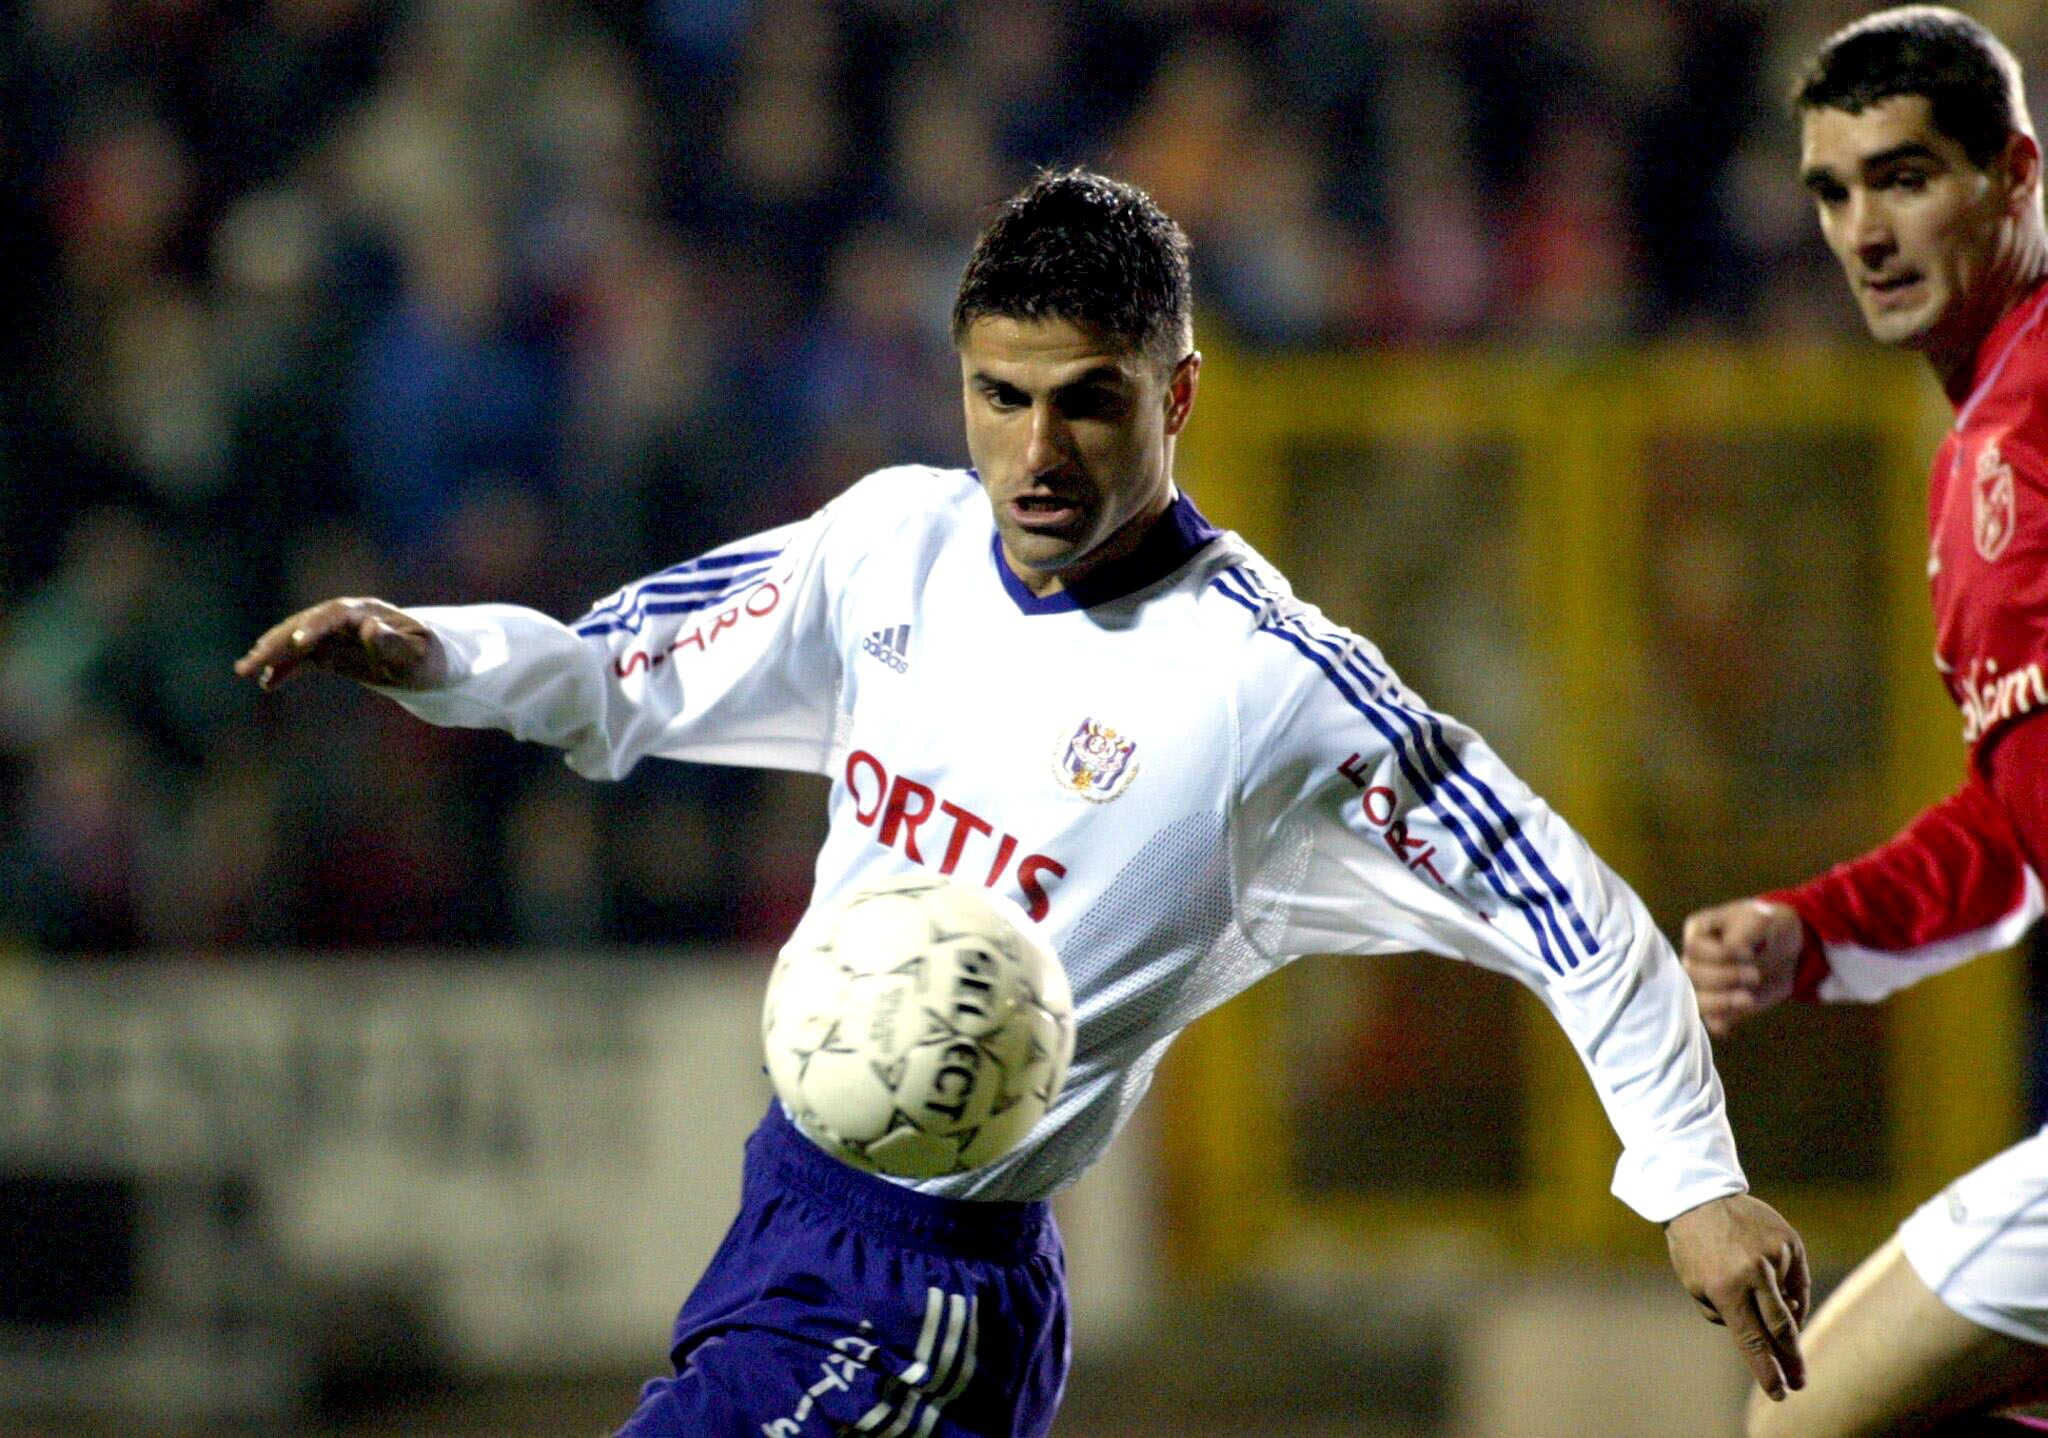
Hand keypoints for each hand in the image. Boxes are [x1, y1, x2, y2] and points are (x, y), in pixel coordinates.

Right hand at [234, 597, 444, 691]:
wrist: (431, 666)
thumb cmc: (429, 659)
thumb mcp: (418, 656)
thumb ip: (394, 643)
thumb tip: (368, 628)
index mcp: (367, 611)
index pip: (333, 615)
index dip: (314, 627)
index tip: (299, 644)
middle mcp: (345, 619)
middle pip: (305, 625)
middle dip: (278, 642)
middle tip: (253, 661)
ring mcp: (335, 635)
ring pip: (296, 641)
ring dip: (270, 655)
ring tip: (244, 671)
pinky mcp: (330, 653)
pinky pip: (302, 659)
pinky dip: (284, 669)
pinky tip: (266, 683)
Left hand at [1666, 1193, 1808, 1400]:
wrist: (1699, 1196)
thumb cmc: (1693, 1247)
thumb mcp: (1696, 1285)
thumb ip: (1726, 1315)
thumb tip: (1764, 1332)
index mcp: (1725, 1289)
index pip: (1752, 1341)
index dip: (1767, 1370)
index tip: (1780, 1391)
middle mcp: (1754, 1273)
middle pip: (1782, 1328)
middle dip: (1791, 1359)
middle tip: (1800, 1382)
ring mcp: (1775, 1255)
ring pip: (1792, 1303)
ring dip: (1788, 1320)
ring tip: (1773, 1317)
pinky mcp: (1789, 1241)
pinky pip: (1797, 1279)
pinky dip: (1789, 1291)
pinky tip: (1776, 1289)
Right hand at [1680, 898, 1804, 1036]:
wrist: (1785, 947)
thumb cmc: (1765, 925)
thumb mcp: (1757, 920)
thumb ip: (1740, 936)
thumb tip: (1730, 954)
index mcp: (1697, 933)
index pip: (1693, 948)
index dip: (1719, 954)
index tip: (1749, 952)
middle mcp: (1695, 960)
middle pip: (1691, 975)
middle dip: (1723, 978)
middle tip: (1755, 975)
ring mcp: (1705, 985)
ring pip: (1696, 1000)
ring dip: (1719, 1002)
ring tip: (1748, 999)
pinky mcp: (1720, 1006)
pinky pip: (1711, 1020)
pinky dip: (1722, 1021)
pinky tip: (1737, 1018)